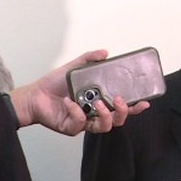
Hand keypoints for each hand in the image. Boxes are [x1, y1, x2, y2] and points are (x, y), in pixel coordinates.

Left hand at [10, 50, 149, 135]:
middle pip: (118, 121)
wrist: (35, 95)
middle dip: (123, 112)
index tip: (145, 102)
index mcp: (99, 101)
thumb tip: (105, 52)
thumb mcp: (75, 67)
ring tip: (98, 104)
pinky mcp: (72, 128)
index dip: (135, 107)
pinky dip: (76, 111)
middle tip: (118, 100)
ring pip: (104, 127)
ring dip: (105, 115)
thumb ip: (89, 59)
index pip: (122, 107)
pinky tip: (69, 102)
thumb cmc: (55, 84)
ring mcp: (84, 123)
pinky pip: (80, 123)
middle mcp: (95, 114)